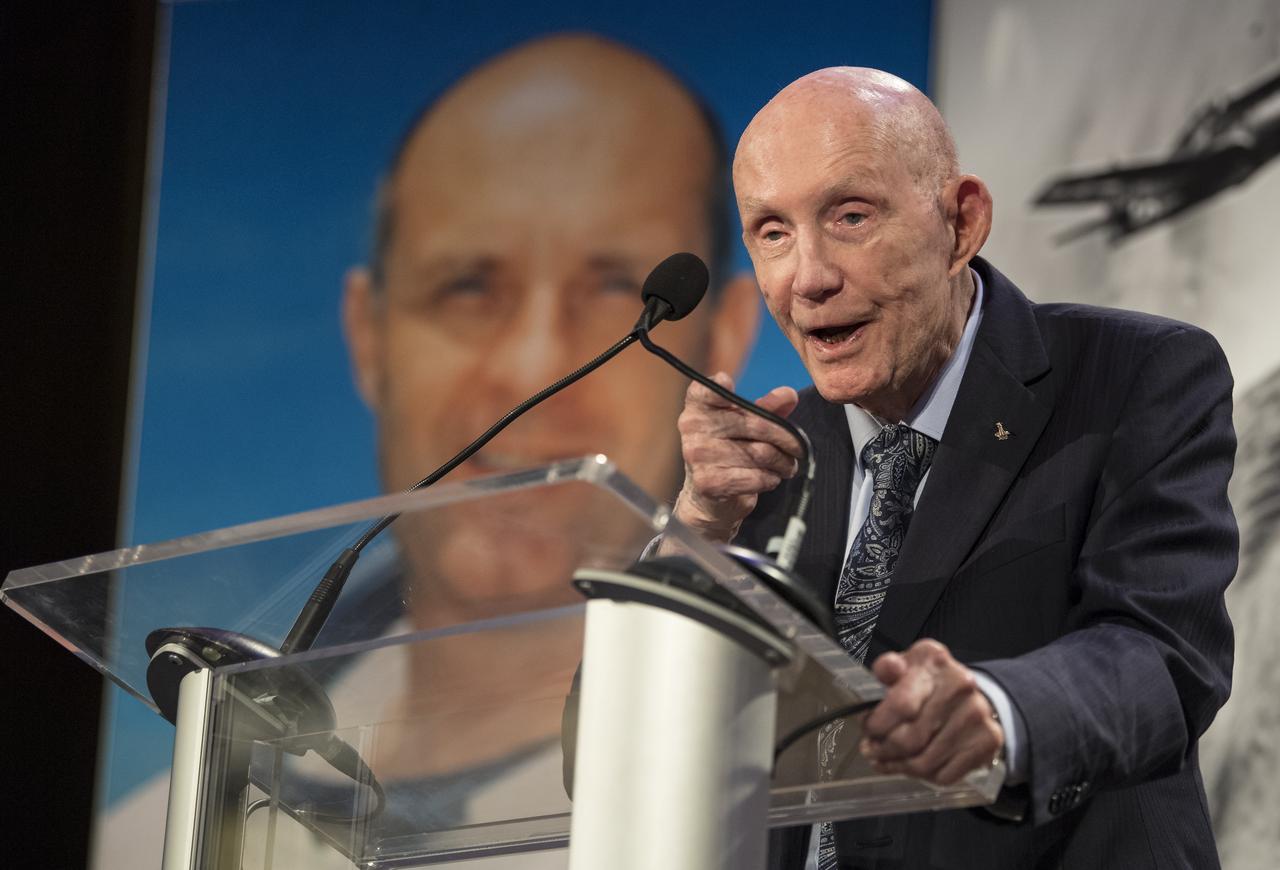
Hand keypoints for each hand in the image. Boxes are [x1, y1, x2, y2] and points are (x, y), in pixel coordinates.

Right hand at [672, 373, 801, 542]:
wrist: (708, 499)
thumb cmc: (729, 454)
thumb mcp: (746, 426)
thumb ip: (766, 408)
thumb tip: (789, 395)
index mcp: (697, 408)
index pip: (705, 391)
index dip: (717, 386)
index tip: (727, 382)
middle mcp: (692, 428)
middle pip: (754, 424)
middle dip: (786, 438)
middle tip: (798, 447)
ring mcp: (697, 456)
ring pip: (760, 453)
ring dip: (782, 462)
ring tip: (786, 466)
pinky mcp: (708, 482)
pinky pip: (756, 476)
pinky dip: (770, 479)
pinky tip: (770, 478)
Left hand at [859, 639, 1003, 785]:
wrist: (969, 694)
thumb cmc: (927, 682)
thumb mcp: (905, 666)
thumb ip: (888, 667)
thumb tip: (889, 668)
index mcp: (934, 660)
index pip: (901, 705)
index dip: (878, 725)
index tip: (868, 731)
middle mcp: (961, 685)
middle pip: (910, 738)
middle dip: (884, 749)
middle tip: (872, 751)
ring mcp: (977, 715)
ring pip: (925, 762)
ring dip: (899, 766)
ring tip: (888, 761)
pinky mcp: (988, 741)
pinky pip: (945, 776)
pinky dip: (923, 777)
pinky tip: (913, 767)